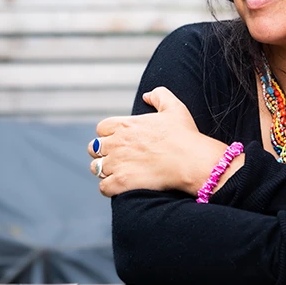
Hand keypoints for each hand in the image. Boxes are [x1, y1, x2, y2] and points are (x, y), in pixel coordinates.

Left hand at [89, 87, 224, 196]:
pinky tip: (121, 187)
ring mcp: (117, 163)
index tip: (119, 141)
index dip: (108, 135)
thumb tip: (146, 96)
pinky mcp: (121, 182)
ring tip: (120, 173)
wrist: (191, 161)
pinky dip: (110, 188)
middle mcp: (116, 143)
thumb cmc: (184, 135)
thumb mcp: (174, 107)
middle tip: (118, 158)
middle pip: (94, 148)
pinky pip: (104, 187)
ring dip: (106, 171)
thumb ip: (159, 95)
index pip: (101, 129)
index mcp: (125, 125)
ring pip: (96, 168)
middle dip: (103, 153)